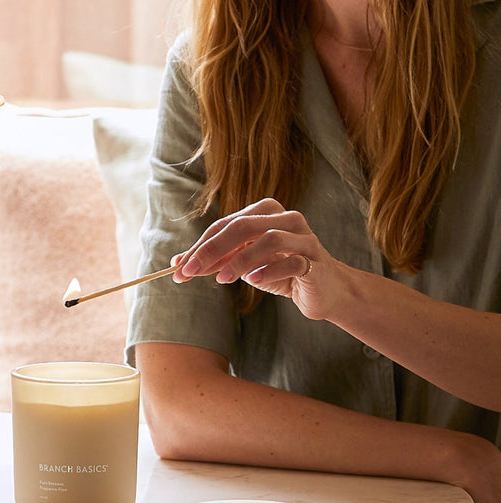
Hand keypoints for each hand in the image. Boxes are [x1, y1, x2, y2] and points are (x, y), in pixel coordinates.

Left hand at [172, 198, 346, 321]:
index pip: (224, 225)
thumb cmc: (280, 271)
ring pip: (270, 240)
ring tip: (223, 279)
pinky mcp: (317, 261)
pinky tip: (255, 282)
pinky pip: (294, 262)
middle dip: (212, 249)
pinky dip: (271, 270)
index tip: (179, 268)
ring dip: (241, 260)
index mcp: (265, 212)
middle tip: (192, 271)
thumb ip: (216, 260)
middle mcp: (286, 219)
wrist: (325, 290)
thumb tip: (177, 263)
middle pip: (243, 226)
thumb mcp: (244, 264)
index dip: (200, 246)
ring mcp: (305, 238)